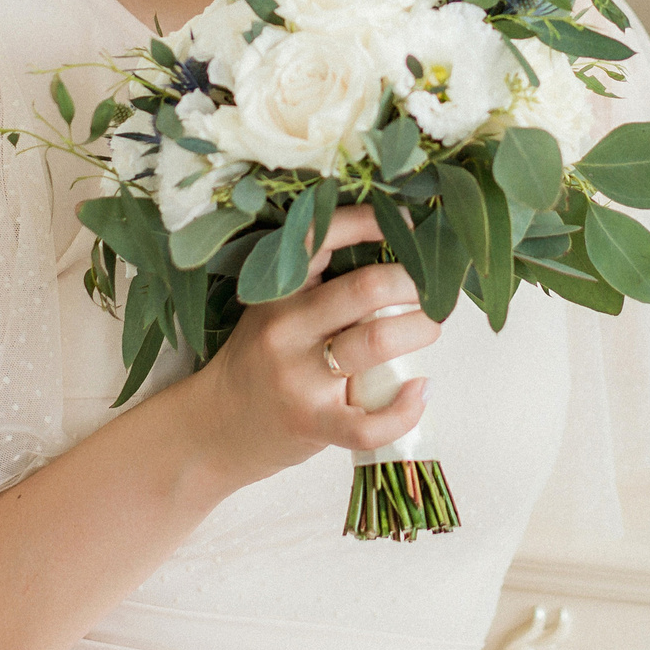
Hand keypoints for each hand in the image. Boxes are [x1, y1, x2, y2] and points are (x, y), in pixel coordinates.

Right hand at [176, 206, 439, 484]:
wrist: (217, 427)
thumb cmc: (261, 362)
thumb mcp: (274, 311)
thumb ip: (320, 286)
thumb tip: (398, 255)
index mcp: (278, 291)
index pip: (322, 237)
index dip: (370, 221)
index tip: (409, 223)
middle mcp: (286, 328)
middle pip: (366, 287)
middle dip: (414, 282)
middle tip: (431, 288)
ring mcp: (298, 378)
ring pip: (377, 340)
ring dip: (421, 329)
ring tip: (430, 328)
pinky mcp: (312, 422)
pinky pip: (370, 421)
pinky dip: (407, 407)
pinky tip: (420, 390)